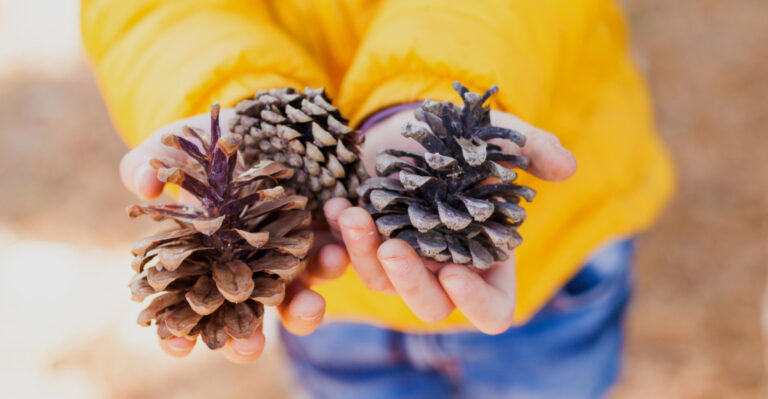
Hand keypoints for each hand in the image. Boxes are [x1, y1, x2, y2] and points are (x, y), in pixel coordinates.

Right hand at [120, 110, 348, 362]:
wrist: (269, 118)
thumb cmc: (212, 141)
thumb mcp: (178, 144)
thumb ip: (150, 162)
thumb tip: (143, 187)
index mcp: (203, 258)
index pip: (185, 307)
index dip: (178, 332)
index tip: (177, 348)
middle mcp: (246, 267)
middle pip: (244, 318)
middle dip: (245, 338)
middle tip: (248, 348)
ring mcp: (286, 255)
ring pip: (295, 298)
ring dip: (302, 307)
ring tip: (309, 302)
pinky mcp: (323, 236)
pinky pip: (332, 257)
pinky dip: (334, 260)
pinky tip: (335, 250)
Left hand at [329, 109, 576, 333]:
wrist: (410, 120)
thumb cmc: (462, 136)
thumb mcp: (497, 135)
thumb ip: (531, 148)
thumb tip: (566, 167)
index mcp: (487, 257)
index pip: (492, 310)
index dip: (477, 303)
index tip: (456, 272)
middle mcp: (445, 268)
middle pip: (432, 307)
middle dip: (411, 283)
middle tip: (392, 248)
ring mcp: (403, 259)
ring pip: (384, 283)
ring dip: (365, 255)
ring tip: (353, 214)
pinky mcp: (367, 243)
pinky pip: (350, 256)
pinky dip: (342, 236)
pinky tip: (337, 205)